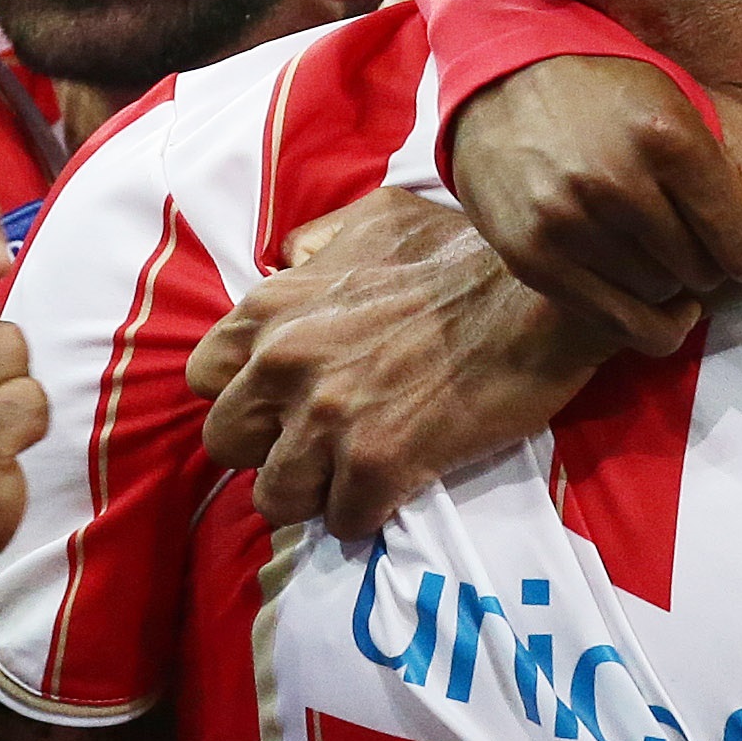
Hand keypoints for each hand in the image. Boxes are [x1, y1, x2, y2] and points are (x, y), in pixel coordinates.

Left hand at [187, 193, 617, 536]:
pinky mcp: (376, 464)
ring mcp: (326, 417)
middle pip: (225, 445)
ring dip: (313, 494)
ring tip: (353, 477)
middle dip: (267, 449)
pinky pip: (343, 522)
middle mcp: (282, 363)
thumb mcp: (377, 218)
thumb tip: (289, 259)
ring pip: (273, 499)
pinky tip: (397, 489)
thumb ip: (318, 242)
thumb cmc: (463, 251)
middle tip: (316, 445)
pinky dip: (369, 514)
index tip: (282, 401)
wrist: (539, 294)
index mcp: (271, 307)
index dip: (242, 395)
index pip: (202, 377)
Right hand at [445, 60, 741, 353]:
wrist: (506, 82)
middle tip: (676, 215)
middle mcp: (615, 181)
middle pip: (708, 276)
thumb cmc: (628, 97)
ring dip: (670, 281)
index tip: (729, 222)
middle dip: (707, 257)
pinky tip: (637, 277)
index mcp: (671, 136)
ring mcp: (567, 223)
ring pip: (666, 300)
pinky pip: (627, 328)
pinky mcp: (533, 259)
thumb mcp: (715, 124)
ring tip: (644, 232)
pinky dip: (647, 317)